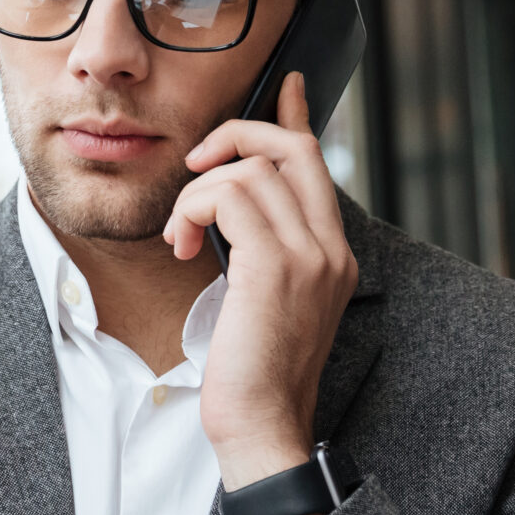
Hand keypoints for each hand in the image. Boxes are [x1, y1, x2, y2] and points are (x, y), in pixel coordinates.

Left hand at [160, 71, 358, 514]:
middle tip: (197, 167)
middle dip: (235, 138)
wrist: (263, 427)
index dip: (296, 119)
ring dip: (197, 193)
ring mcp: (309, 256)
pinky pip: (229, 196)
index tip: (289, 86)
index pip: (317, 165)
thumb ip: (260, 253)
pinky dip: (193, 209)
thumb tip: (232, 215)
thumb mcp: (263, 302)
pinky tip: (181, 244)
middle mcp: (331, 248)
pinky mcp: (274, 268)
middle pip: (290, 149)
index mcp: (333, 255)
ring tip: (180, 236)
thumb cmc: (253, 375)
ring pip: (248, 170)